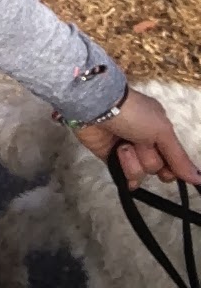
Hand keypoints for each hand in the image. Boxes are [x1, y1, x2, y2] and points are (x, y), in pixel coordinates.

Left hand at [75, 87, 200, 189]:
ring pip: (140, 172)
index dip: (172, 167)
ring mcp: (127, 149)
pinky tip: (119, 162)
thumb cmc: (134, 114)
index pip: (173, 159)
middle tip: (140, 144)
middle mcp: (145, 140)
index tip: (168, 169)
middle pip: (157, 167)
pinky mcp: (110, 157)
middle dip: (149, 158)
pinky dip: (124, 173)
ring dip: (132, 160)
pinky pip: (124, 176)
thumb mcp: (162, 131)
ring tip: (122, 144)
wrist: (97, 108)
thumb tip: (198, 179)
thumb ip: (178, 157)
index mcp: (159, 129)